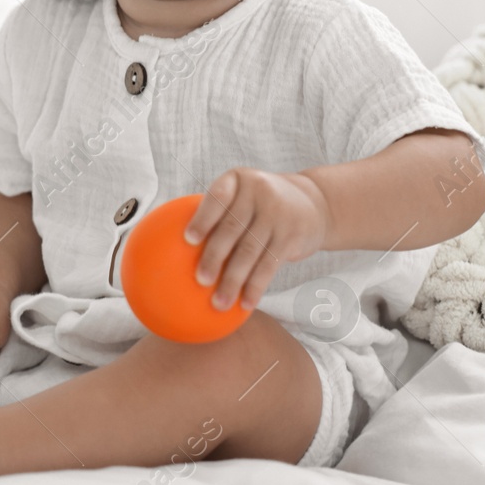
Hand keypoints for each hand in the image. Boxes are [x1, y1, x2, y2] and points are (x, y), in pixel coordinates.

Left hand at [182, 168, 330, 311]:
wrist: (314, 203)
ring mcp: (278, 213)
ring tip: (218, 303)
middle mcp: (259, 192)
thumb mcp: (244, 195)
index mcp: (238, 180)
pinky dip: (256, 287)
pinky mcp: (292, 234)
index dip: (203, 217)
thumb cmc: (261, 206)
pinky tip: (245, 304)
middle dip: (214, 256)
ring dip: (233, 281)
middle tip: (199, 280)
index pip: (218, 197)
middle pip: (231, 228)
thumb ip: (216, 212)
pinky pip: (269, 264)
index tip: (188, 239)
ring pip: (250, 251)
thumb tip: (170, 249)